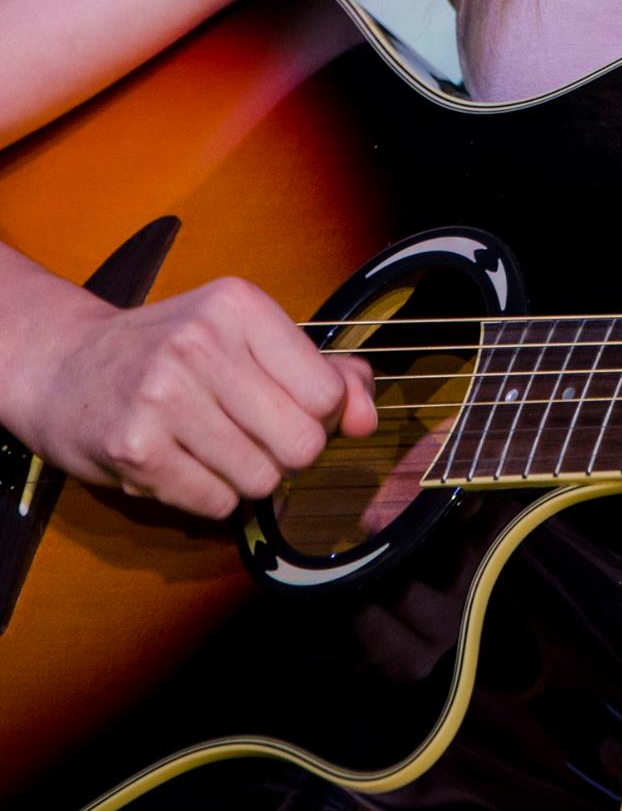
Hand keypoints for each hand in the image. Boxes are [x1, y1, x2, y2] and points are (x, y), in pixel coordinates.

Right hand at [21, 276, 377, 519]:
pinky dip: (208, 496)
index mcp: (239, 305)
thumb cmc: (171, 352)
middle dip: (287, 454)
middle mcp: (201, 343)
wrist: (66, 368)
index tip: (286, 406)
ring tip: (212, 447)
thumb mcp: (247, 338)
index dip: (317, 415)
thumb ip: (323, 372)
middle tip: (251, 435)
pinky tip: (181, 463)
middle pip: (302, 444)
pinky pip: (216, 505)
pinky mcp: (135, 449)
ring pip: (262, 480)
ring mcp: (164, 396)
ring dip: (246, 478)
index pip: (326, 392)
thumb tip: (366, 418)